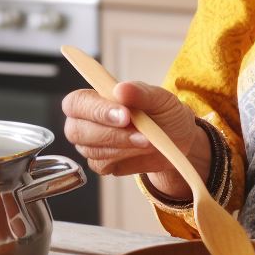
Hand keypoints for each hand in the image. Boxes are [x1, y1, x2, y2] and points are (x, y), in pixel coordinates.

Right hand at [61, 82, 209, 199]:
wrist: (178, 140)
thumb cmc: (164, 113)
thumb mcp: (160, 99)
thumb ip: (140, 92)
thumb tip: (121, 89)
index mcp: (95, 97)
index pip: (77, 102)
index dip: (96, 110)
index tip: (125, 115)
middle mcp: (87, 121)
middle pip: (76, 130)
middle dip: (110, 134)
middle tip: (141, 135)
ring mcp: (91, 144)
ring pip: (91, 149)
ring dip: (122, 146)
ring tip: (149, 141)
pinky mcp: (102, 163)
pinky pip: (102, 165)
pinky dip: (124, 159)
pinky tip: (140, 151)